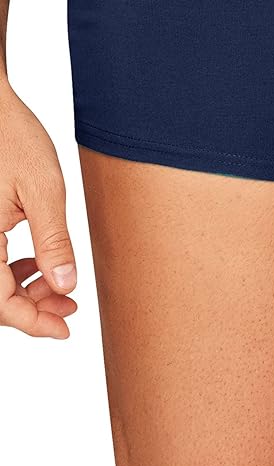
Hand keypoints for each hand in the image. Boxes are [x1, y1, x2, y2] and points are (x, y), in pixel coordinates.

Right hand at [0, 82, 76, 336]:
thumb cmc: (11, 136)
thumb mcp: (44, 190)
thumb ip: (54, 241)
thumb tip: (66, 285)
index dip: (32, 323)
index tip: (65, 328)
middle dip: (31, 309)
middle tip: (70, 308)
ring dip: (22, 290)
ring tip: (60, 287)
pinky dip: (11, 269)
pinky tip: (38, 264)